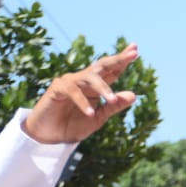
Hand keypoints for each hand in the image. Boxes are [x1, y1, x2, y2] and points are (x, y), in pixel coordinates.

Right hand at [25, 44, 140, 144]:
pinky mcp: (57, 88)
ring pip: (89, 78)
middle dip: (118, 59)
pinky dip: (82, 102)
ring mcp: (70, 82)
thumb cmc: (73, 125)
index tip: (135, 49)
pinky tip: (90, 113)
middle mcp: (83, 80)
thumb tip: (134, 95)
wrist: (50, 136)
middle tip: (133, 54)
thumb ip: (113, 106)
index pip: (111, 71)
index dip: (122, 61)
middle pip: (102, 66)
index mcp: (95, 86)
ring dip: (102, 88)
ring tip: (111, 99)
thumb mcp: (99, 118)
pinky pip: (72, 91)